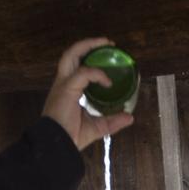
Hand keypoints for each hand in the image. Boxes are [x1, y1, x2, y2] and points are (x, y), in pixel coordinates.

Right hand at [42, 38, 135, 153]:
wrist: (58, 146)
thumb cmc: (71, 137)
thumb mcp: (97, 127)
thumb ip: (112, 121)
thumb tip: (130, 117)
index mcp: (68, 89)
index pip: (76, 66)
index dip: (90, 59)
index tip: (107, 60)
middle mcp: (63, 82)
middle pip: (71, 53)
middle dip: (88, 44)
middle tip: (107, 43)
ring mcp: (63, 84)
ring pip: (72, 55)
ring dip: (88, 46)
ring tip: (106, 44)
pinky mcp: (66, 88)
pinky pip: (84, 73)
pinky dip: (97, 74)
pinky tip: (108, 82)